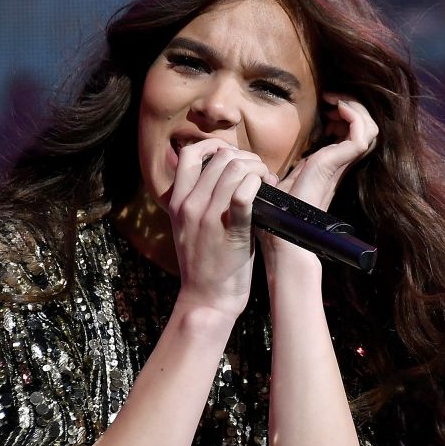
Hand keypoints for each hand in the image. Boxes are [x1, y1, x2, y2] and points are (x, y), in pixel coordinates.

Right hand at [169, 139, 278, 317]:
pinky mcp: (231, 231)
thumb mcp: (188, 227)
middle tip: (259, 172)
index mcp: (178, 202)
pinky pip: (245, 194)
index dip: (214, 146)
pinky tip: (267, 190)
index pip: (189, 154)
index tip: (232, 155)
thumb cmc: (204, 264)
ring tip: (267, 181)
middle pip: (220, 158)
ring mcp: (209, 218)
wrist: (207, 299)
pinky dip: (259, 184)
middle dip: (246, 158)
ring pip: (235, 170)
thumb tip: (220, 174)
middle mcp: (190, 205)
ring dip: (258, 169)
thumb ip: (197, 200)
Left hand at [277, 93, 377, 210]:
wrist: (281, 233)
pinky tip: (335, 110)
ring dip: (354, 107)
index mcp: (332, 165)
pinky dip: (353, 115)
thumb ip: (291, 172)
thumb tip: (278, 169)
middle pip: (367, 129)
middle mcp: (341, 163)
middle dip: (353, 106)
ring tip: (333, 102)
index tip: (326, 106)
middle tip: (330, 99)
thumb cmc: (279, 213)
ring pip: (369, 129)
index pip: (355, 134)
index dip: (346, 114)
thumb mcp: (286, 182)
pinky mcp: (336, 163)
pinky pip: (360, 134)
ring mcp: (340, 163)